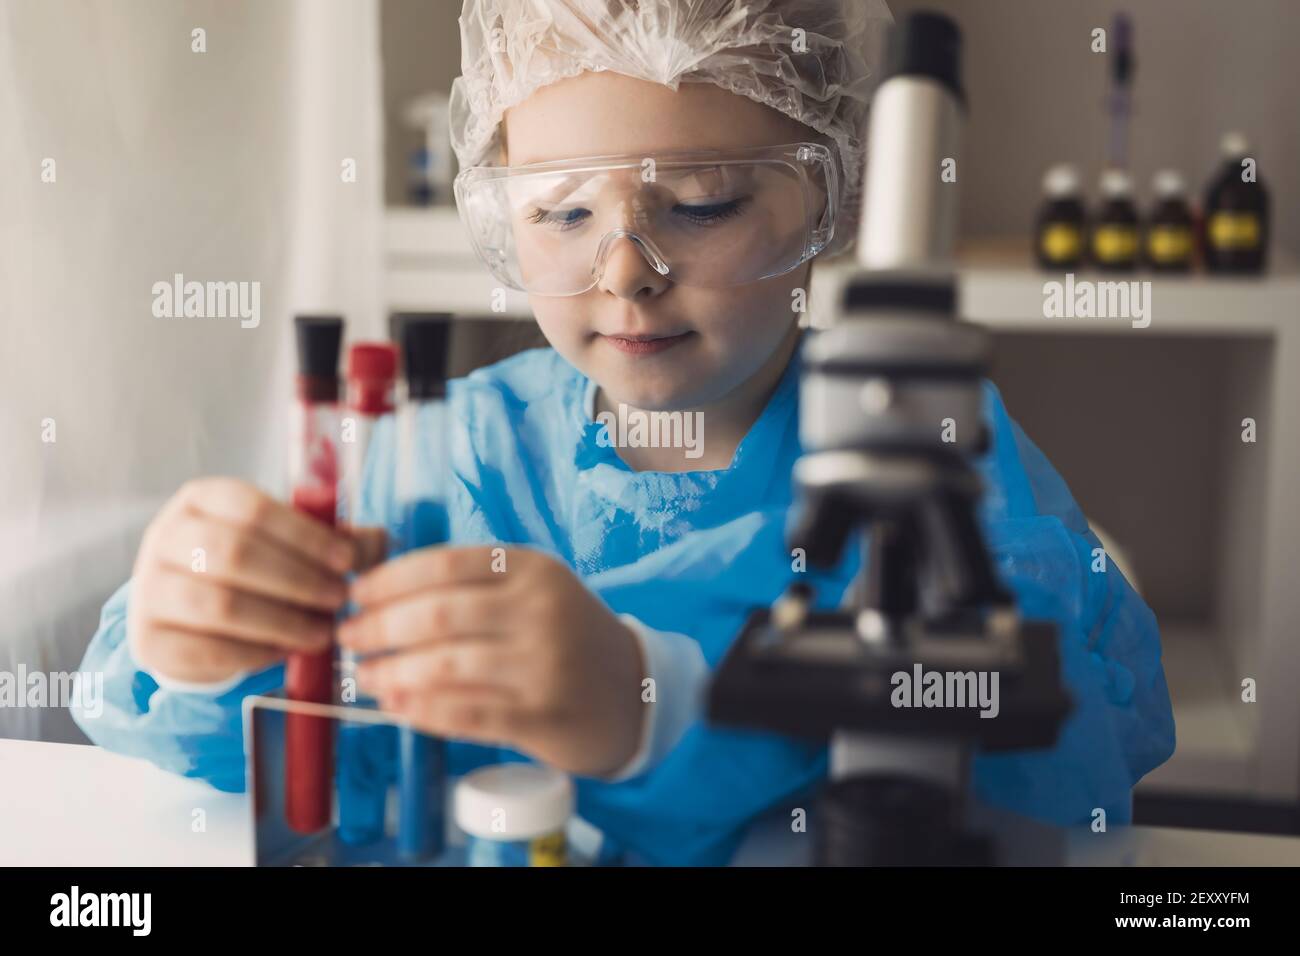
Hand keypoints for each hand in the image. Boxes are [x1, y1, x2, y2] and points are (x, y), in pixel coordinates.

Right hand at [128, 477, 385, 683]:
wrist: (193, 614)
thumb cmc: (254, 567)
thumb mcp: (291, 543)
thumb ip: (335, 539)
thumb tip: (378, 545)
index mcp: (203, 499)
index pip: (252, 507)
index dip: (305, 535)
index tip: (348, 560)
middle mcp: (166, 536)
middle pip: (233, 553)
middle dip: (297, 579)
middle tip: (340, 599)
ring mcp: (150, 588)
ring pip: (217, 604)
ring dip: (281, 621)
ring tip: (322, 632)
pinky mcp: (148, 639)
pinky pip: (205, 649)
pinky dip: (253, 653)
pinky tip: (286, 651)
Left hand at [340, 546, 647, 778]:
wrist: (635, 691)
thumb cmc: (566, 634)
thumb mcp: (534, 590)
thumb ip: (474, 585)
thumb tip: (381, 595)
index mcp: (532, 569)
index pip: (444, 564)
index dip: (389, 580)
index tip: (354, 594)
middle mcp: (540, 611)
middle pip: (438, 615)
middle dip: (379, 627)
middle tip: (347, 638)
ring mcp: (543, 665)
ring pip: (446, 667)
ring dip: (392, 673)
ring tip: (365, 678)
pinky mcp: (540, 715)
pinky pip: (465, 713)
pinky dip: (422, 711)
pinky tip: (398, 708)